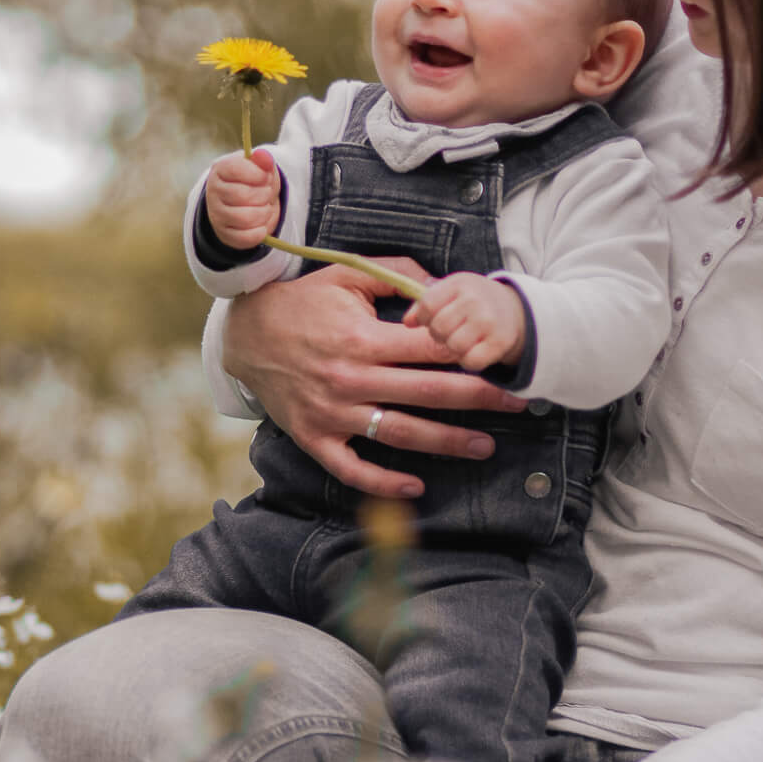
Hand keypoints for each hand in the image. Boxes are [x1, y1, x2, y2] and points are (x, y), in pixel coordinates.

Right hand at [205, 148, 280, 249]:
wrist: (248, 202)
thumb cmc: (254, 180)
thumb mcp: (260, 166)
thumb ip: (263, 160)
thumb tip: (263, 156)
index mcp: (220, 169)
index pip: (236, 169)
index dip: (258, 174)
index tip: (267, 176)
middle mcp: (213, 192)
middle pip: (243, 195)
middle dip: (264, 195)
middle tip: (268, 193)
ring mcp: (216, 214)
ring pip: (245, 218)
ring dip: (264, 213)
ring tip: (266, 208)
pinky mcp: (224, 234)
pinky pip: (244, 237)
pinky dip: (259, 232)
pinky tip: (262, 224)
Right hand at [219, 263, 528, 497]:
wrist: (245, 335)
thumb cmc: (303, 302)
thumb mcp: (347, 276)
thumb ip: (397, 275)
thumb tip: (444, 285)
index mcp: (363, 339)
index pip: (431, 349)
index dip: (471, 354)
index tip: (505, 361)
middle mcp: (350, 379)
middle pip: (427, 394)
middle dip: (478, 399)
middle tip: (517, 405)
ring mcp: (332, 413)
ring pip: (399, 434)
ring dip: (446, 443)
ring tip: (485, 447)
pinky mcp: (314, 438)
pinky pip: (353, 468)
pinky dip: (384, 481)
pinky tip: (417, 486)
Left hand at [405, 274, 524, 370]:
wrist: (515, 310)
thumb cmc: (474, 301)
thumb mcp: (451, 292)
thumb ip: (425, 304)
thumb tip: (408, 321)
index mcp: (459, 283)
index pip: (427, 304)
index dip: (424, 317)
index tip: (432, 319)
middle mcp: (475, 300)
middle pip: (439, 328)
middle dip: (439, 334)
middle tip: (451, 332)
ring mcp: (488, 321)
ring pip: (453, 346)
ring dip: (454, 348)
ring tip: (463, 340)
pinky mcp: (500, 342)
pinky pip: (471, 361)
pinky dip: (469, 361)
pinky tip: (475, 350)